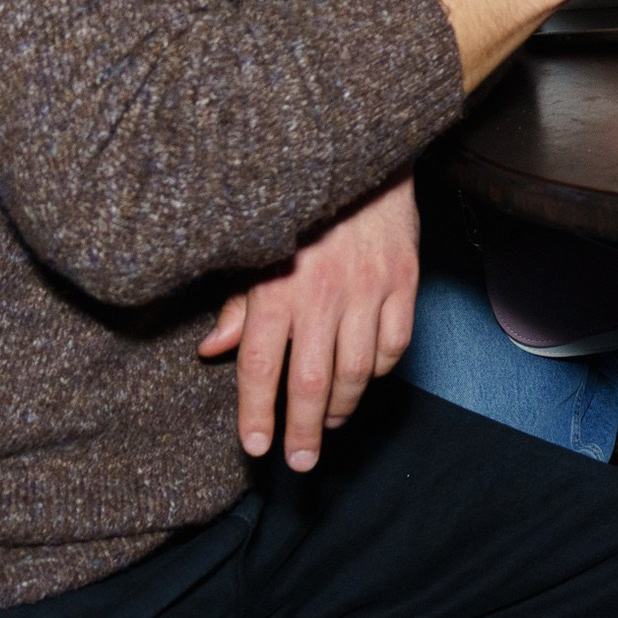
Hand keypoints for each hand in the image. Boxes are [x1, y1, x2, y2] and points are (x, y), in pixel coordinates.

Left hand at [199, 171, 417, 472]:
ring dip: (342, 407)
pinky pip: (395, 344)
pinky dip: (380, 370)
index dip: (257, 412)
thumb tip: (213, 350)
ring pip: (357, 372)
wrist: (360, 155)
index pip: (262, 367)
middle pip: (311, 382)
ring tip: (330, 423)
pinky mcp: (404, 281)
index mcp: (277, 287)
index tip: (255, 446)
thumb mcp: (255, 248)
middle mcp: (323, 294)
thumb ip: (239, 303)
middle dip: (303, 431)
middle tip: (300, 462)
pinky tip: (366, 378)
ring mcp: (369, 290)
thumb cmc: (299, 206)